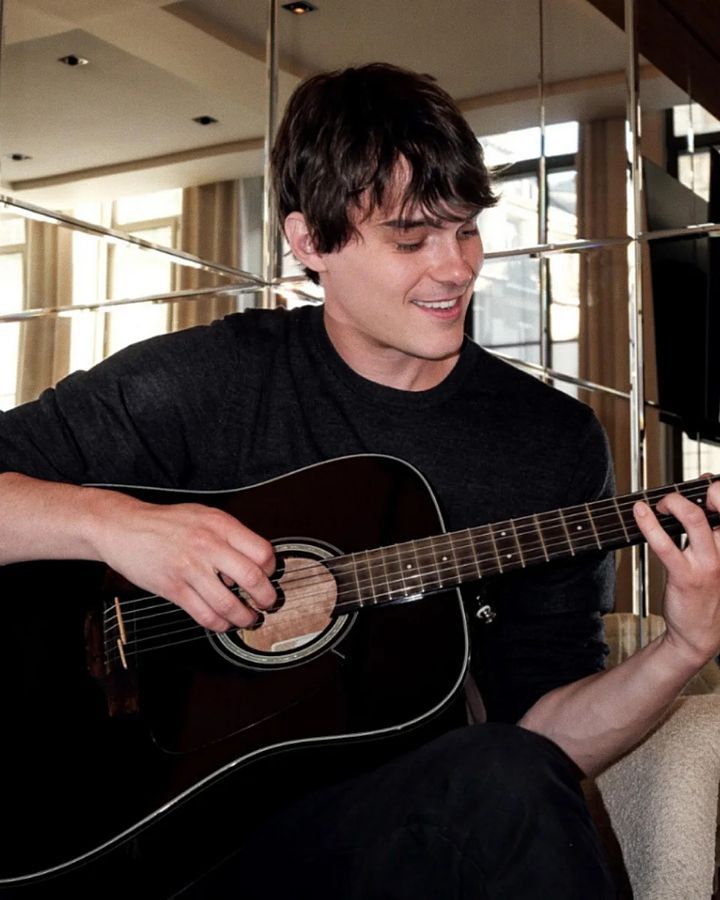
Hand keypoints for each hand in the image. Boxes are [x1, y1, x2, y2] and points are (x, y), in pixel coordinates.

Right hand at [88, 490, 275, 631]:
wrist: (123, 527)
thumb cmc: (165, 522)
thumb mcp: (203, 515)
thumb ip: (229, 534)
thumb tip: (253, 560)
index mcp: (220, 524)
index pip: (261, 551)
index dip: (271, 568)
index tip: (268, 576)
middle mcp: (207, 545)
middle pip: (251, 578)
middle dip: (266, 597)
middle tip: (267, 604)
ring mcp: (190, 569)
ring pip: (228, 603)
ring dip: (244, 617)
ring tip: (248, 618)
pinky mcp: (173, 589)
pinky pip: (204, 615)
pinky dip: (219, 624)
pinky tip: (223, 623)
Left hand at [634, 479, 719, 668]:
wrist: (700, 635)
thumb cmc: (707, 594)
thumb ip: (713, 535)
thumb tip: (700, 501)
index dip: (718, 489)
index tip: (703, 483)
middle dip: (702, 490)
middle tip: (680, 494)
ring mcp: (709, 564)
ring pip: (694, 519)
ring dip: (673, 502)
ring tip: (660, 504)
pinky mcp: (686, 576)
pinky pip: (666, 543)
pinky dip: (649, 524)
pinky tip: (640, 513)